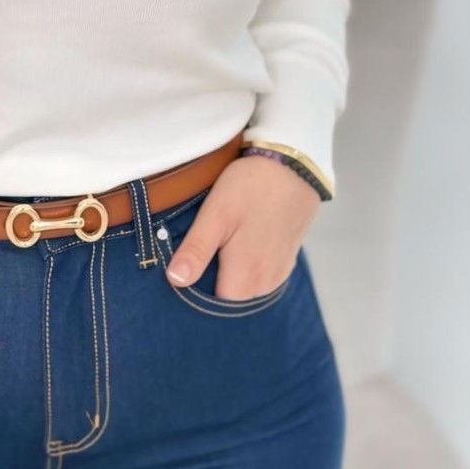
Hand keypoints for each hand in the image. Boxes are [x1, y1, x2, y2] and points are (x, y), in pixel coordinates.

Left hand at [164, 153, 320, 297]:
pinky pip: (263, 275)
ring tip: (225, 240)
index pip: (214, 303)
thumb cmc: (250, 187)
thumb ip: (196, 250)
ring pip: (247, 286)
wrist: (294, 166)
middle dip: (215, 279)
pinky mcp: (288, 259)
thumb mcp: (216, 214)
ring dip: (234, 271)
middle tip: (207, 245)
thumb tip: (175, 281)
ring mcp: (280, 271)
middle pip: (231, 296)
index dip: (197, 286)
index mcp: (245, 276)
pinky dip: (250, 264)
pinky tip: (244, 239)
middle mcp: (266, 282)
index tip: (190, 262)